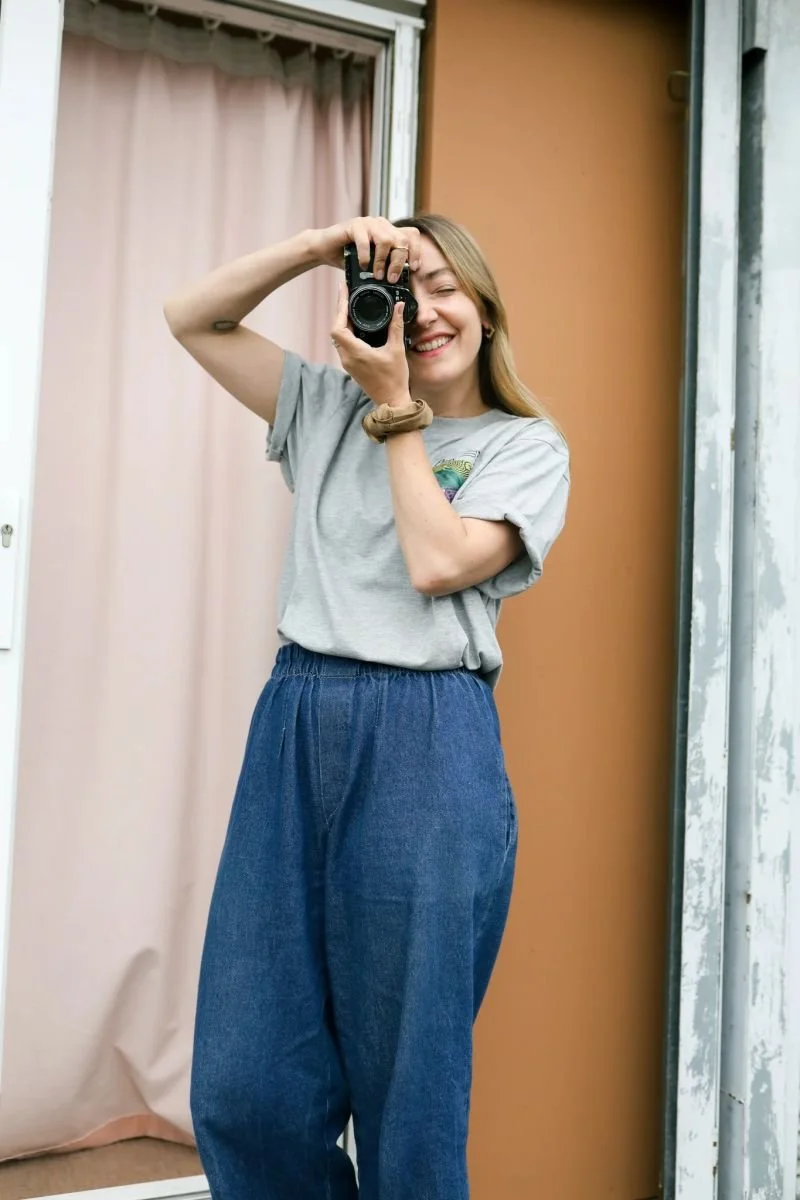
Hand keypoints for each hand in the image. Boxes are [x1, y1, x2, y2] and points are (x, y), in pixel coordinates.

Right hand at [313, 216, 420, 282]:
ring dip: (383, 261)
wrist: (324, 248)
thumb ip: (385, 268)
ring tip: (377, 275)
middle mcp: (381, 224)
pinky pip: (365, 240)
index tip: (414, 268)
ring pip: (386, 239)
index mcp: (389, 231)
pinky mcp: (354, 225)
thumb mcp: (371, 264)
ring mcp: (368, 223)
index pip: (411, 235)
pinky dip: (365, 256)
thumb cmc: (348, 257)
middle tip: (392, 279)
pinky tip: (362, 265)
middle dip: (400, 262)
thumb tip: (399, 285)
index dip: (416, 251)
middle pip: (402, 240)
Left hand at [330, 282, 410, 407]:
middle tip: (347, 294)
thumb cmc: (395, 379)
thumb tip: (399, 306)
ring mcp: (348, 363)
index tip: (343, 291)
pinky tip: (355, 325)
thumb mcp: (397, 350)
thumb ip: (396, 326)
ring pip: (338, 337)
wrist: (392, 402)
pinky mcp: (351, 366)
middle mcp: (347, 358)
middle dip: (340, 311)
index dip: (339, 307)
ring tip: (350, 306)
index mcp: (356, 352)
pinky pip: (343, 345)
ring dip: (342, 321)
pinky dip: (347, 332)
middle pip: (336, 329)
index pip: (338, 326)